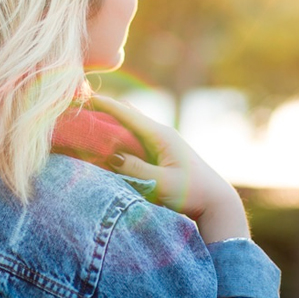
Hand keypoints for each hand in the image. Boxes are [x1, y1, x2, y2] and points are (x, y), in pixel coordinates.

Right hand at [92, 95, 249, 243]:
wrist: (217, 202)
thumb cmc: (192, 193)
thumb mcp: (161, 183)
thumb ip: (136, 168)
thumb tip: (111, 155)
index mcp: (161, 135)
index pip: (127, 114)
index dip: (105, 104)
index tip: (85, 96)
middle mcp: (160, 133)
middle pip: (128, 115)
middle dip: (105, 110)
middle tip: (82, 109)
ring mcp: (161, 142)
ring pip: (131, 126)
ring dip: (112, 123)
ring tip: (90, 122)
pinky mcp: (161, 152)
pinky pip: (136, 138)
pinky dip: (120, 136)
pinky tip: (109, 141)